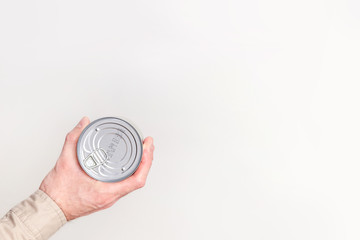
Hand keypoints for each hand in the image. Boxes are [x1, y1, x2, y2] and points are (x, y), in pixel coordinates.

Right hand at [39, 117, 154, 220]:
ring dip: (140, 166)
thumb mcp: (65, 161)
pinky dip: (130, 171)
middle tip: (148, 144)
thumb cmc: (58, 193)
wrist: (50, 208)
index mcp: (106, 192)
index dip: (146, 161)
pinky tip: (130, 162)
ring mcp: (109, 198)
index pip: (137, 180)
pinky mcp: (105, 196)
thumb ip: (74, 139)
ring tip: (143, 151)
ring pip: (132, 183)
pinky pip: (124, 184)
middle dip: (146, 160)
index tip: (148, 146)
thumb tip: (83, 123)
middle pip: (138, 180)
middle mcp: (110, 197)